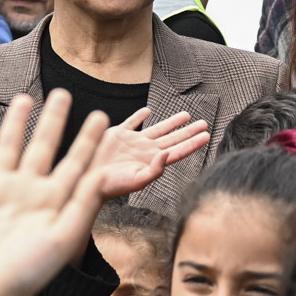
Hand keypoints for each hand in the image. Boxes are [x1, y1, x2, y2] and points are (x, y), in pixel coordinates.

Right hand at [91, 110, 210, 200]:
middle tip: (204, 123)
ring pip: (157, 128)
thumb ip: (155, 169)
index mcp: (152, 161)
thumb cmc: (112, 185)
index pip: (178, 151)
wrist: (89, 179)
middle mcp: (146, 150)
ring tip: (186, 115)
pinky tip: (148, 110)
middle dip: (188, 131)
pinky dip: (140, 115)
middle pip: (173, 138)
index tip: (207, 135)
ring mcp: (133, 142)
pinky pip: (132, 121)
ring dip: (172, 122)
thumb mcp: (137, 180)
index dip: (193, 143)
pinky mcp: (118, 134)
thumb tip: (168, 154)